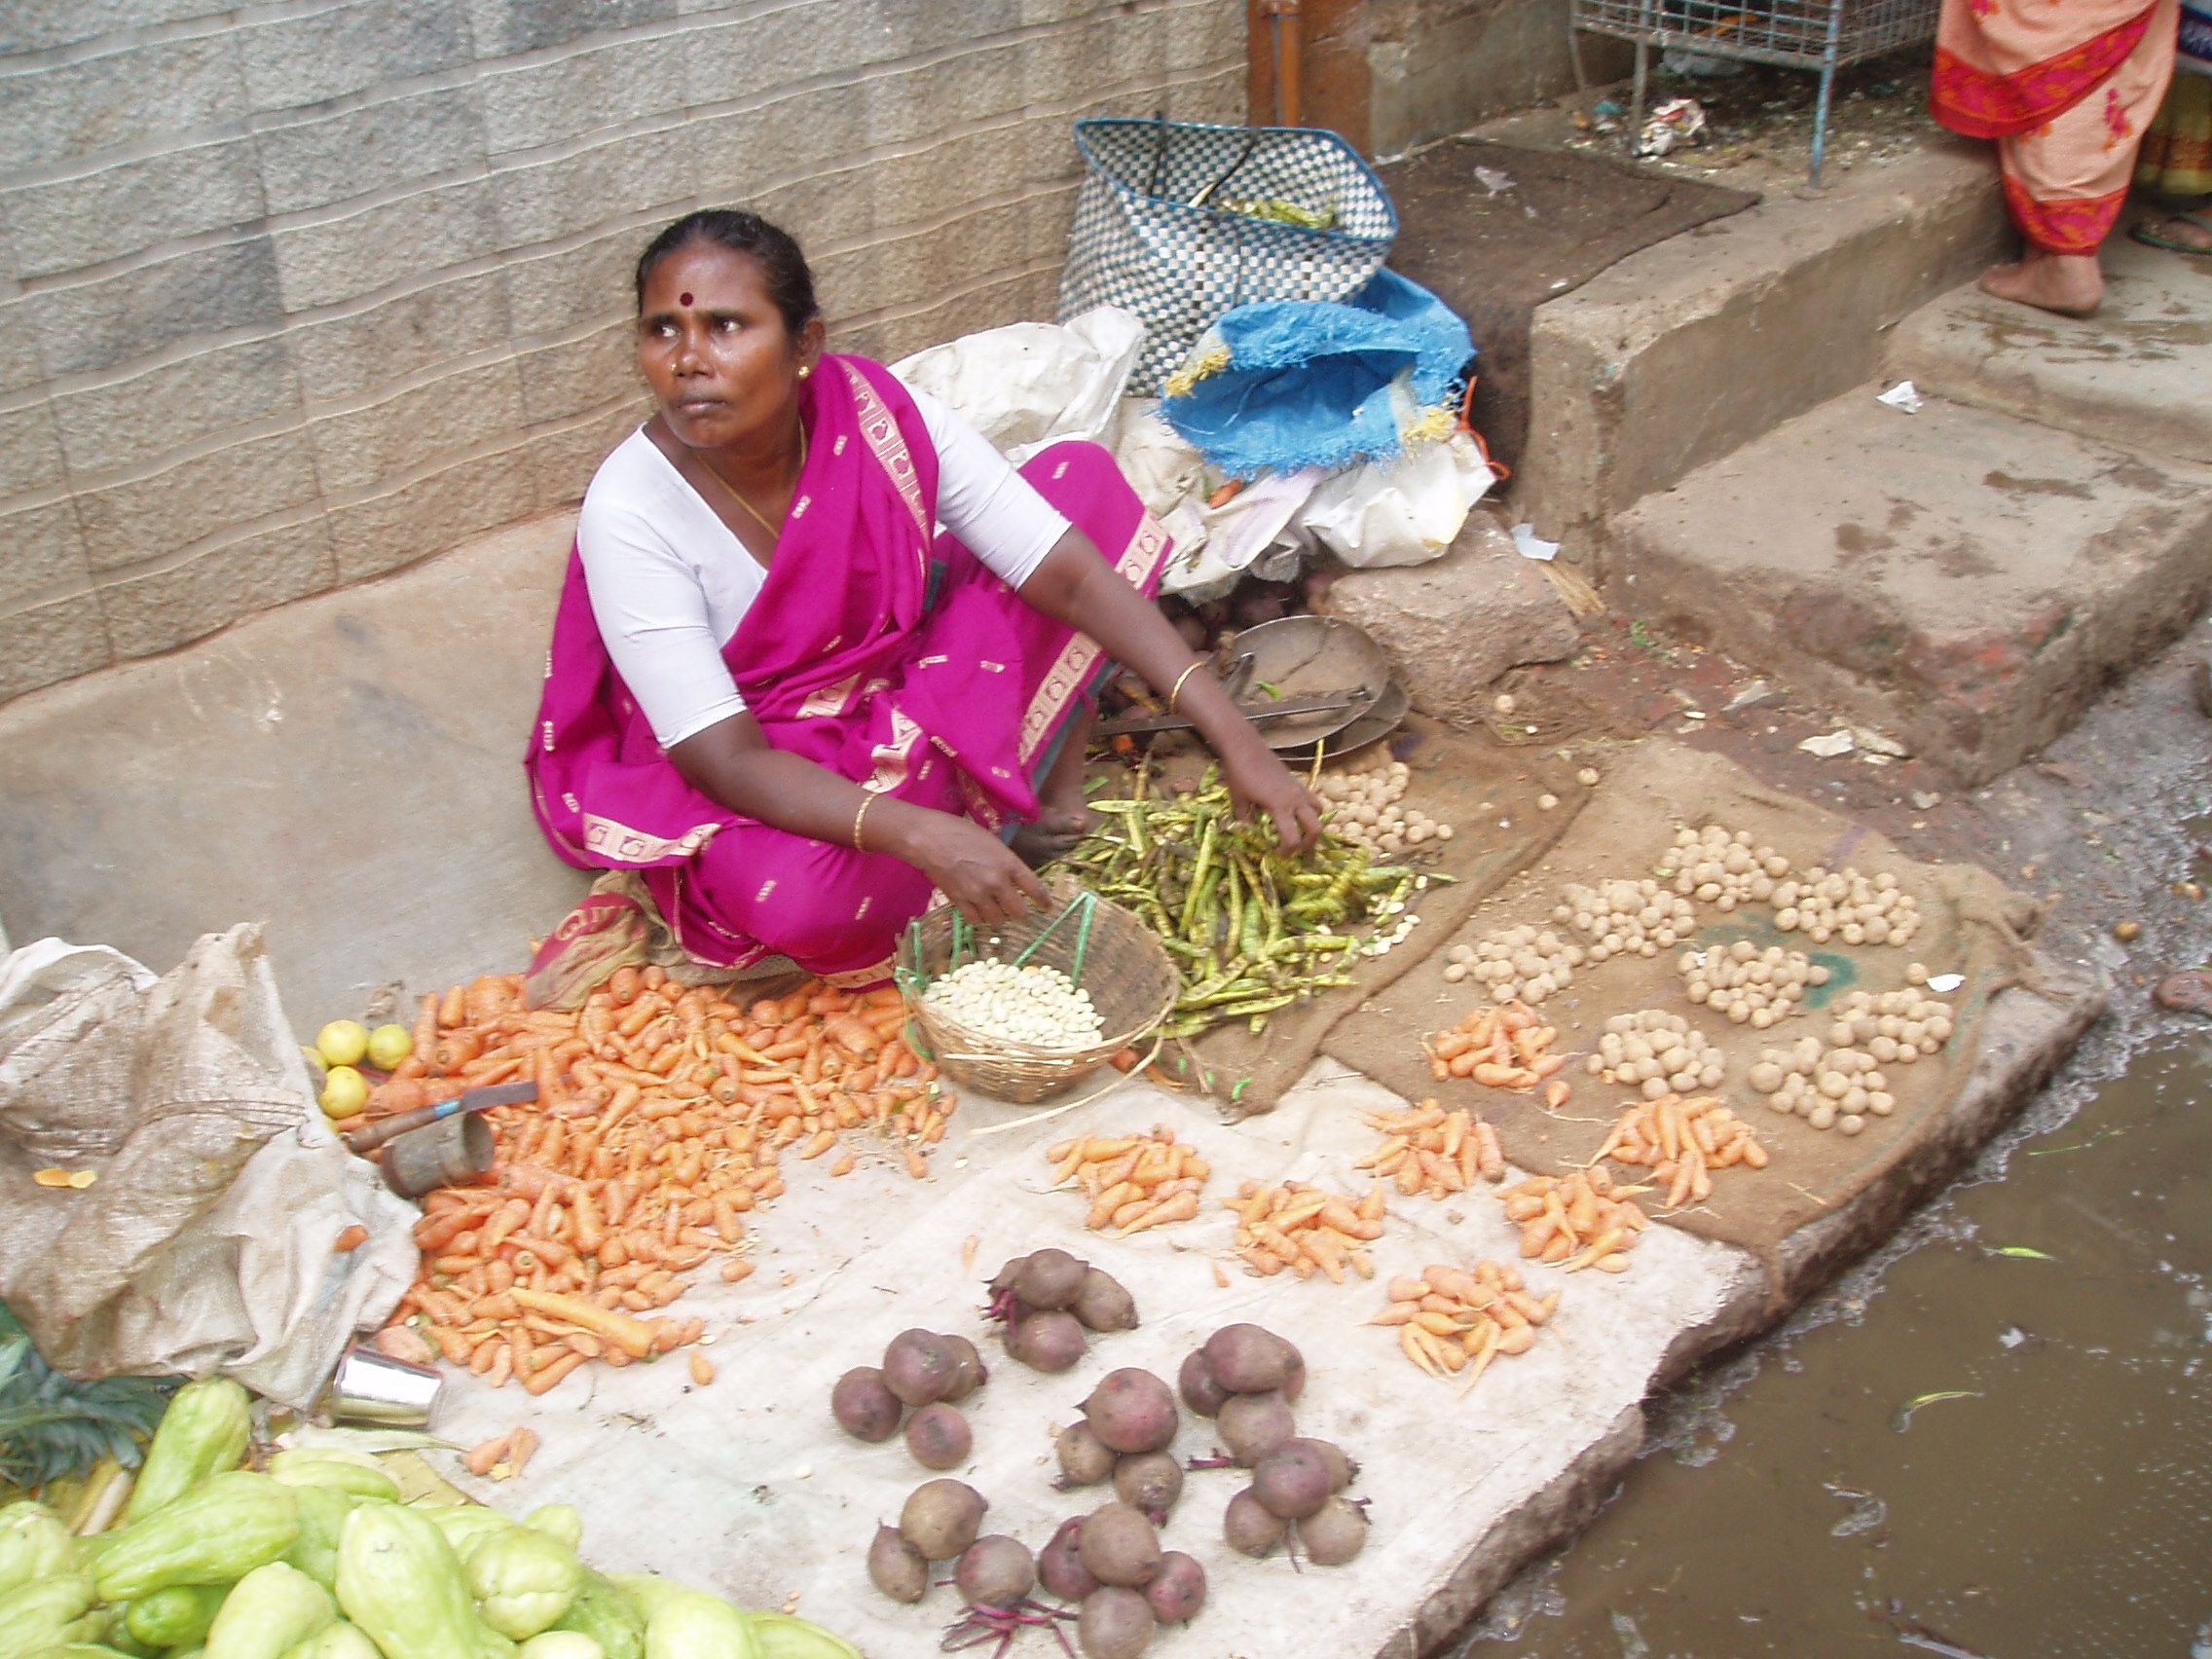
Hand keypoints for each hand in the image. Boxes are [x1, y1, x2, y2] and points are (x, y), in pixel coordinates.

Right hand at [894, 808, 1050, 924]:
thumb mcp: (992, 842)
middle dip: (1022, 915)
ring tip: (997, 914)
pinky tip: (978, 913)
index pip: (1035, 888)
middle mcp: (996, 882)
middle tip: (1021, 915)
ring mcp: (977, 894)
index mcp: (1008, 863)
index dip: (1044, 901)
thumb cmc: (960, 832)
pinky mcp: (960, 902)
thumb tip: (1014, 879)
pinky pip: (975, 920)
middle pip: (1019, 912)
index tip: (1048, 907)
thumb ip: (1005, 862)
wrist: (929, 838)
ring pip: (997, 920)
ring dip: (999, 919)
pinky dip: (979, 919)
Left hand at [1223, 744, 1322, 853]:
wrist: (1245, 747)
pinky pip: (1312, 799)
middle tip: (1294, 848)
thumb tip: (1254, 836)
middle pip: (1316, 829)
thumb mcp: (1239, 802)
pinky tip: (1293, 812)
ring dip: (1312, 824)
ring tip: (1298, 830)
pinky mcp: (1298, 782)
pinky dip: (1309, 810)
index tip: (1277, 854)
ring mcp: (1299, 789)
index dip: (1286, 852)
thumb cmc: (1239, 774)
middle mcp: (1295, 799)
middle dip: (1308, 844)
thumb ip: (1247, 822)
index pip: (1292, 839)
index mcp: (1279, 807)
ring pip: (1319, 812)